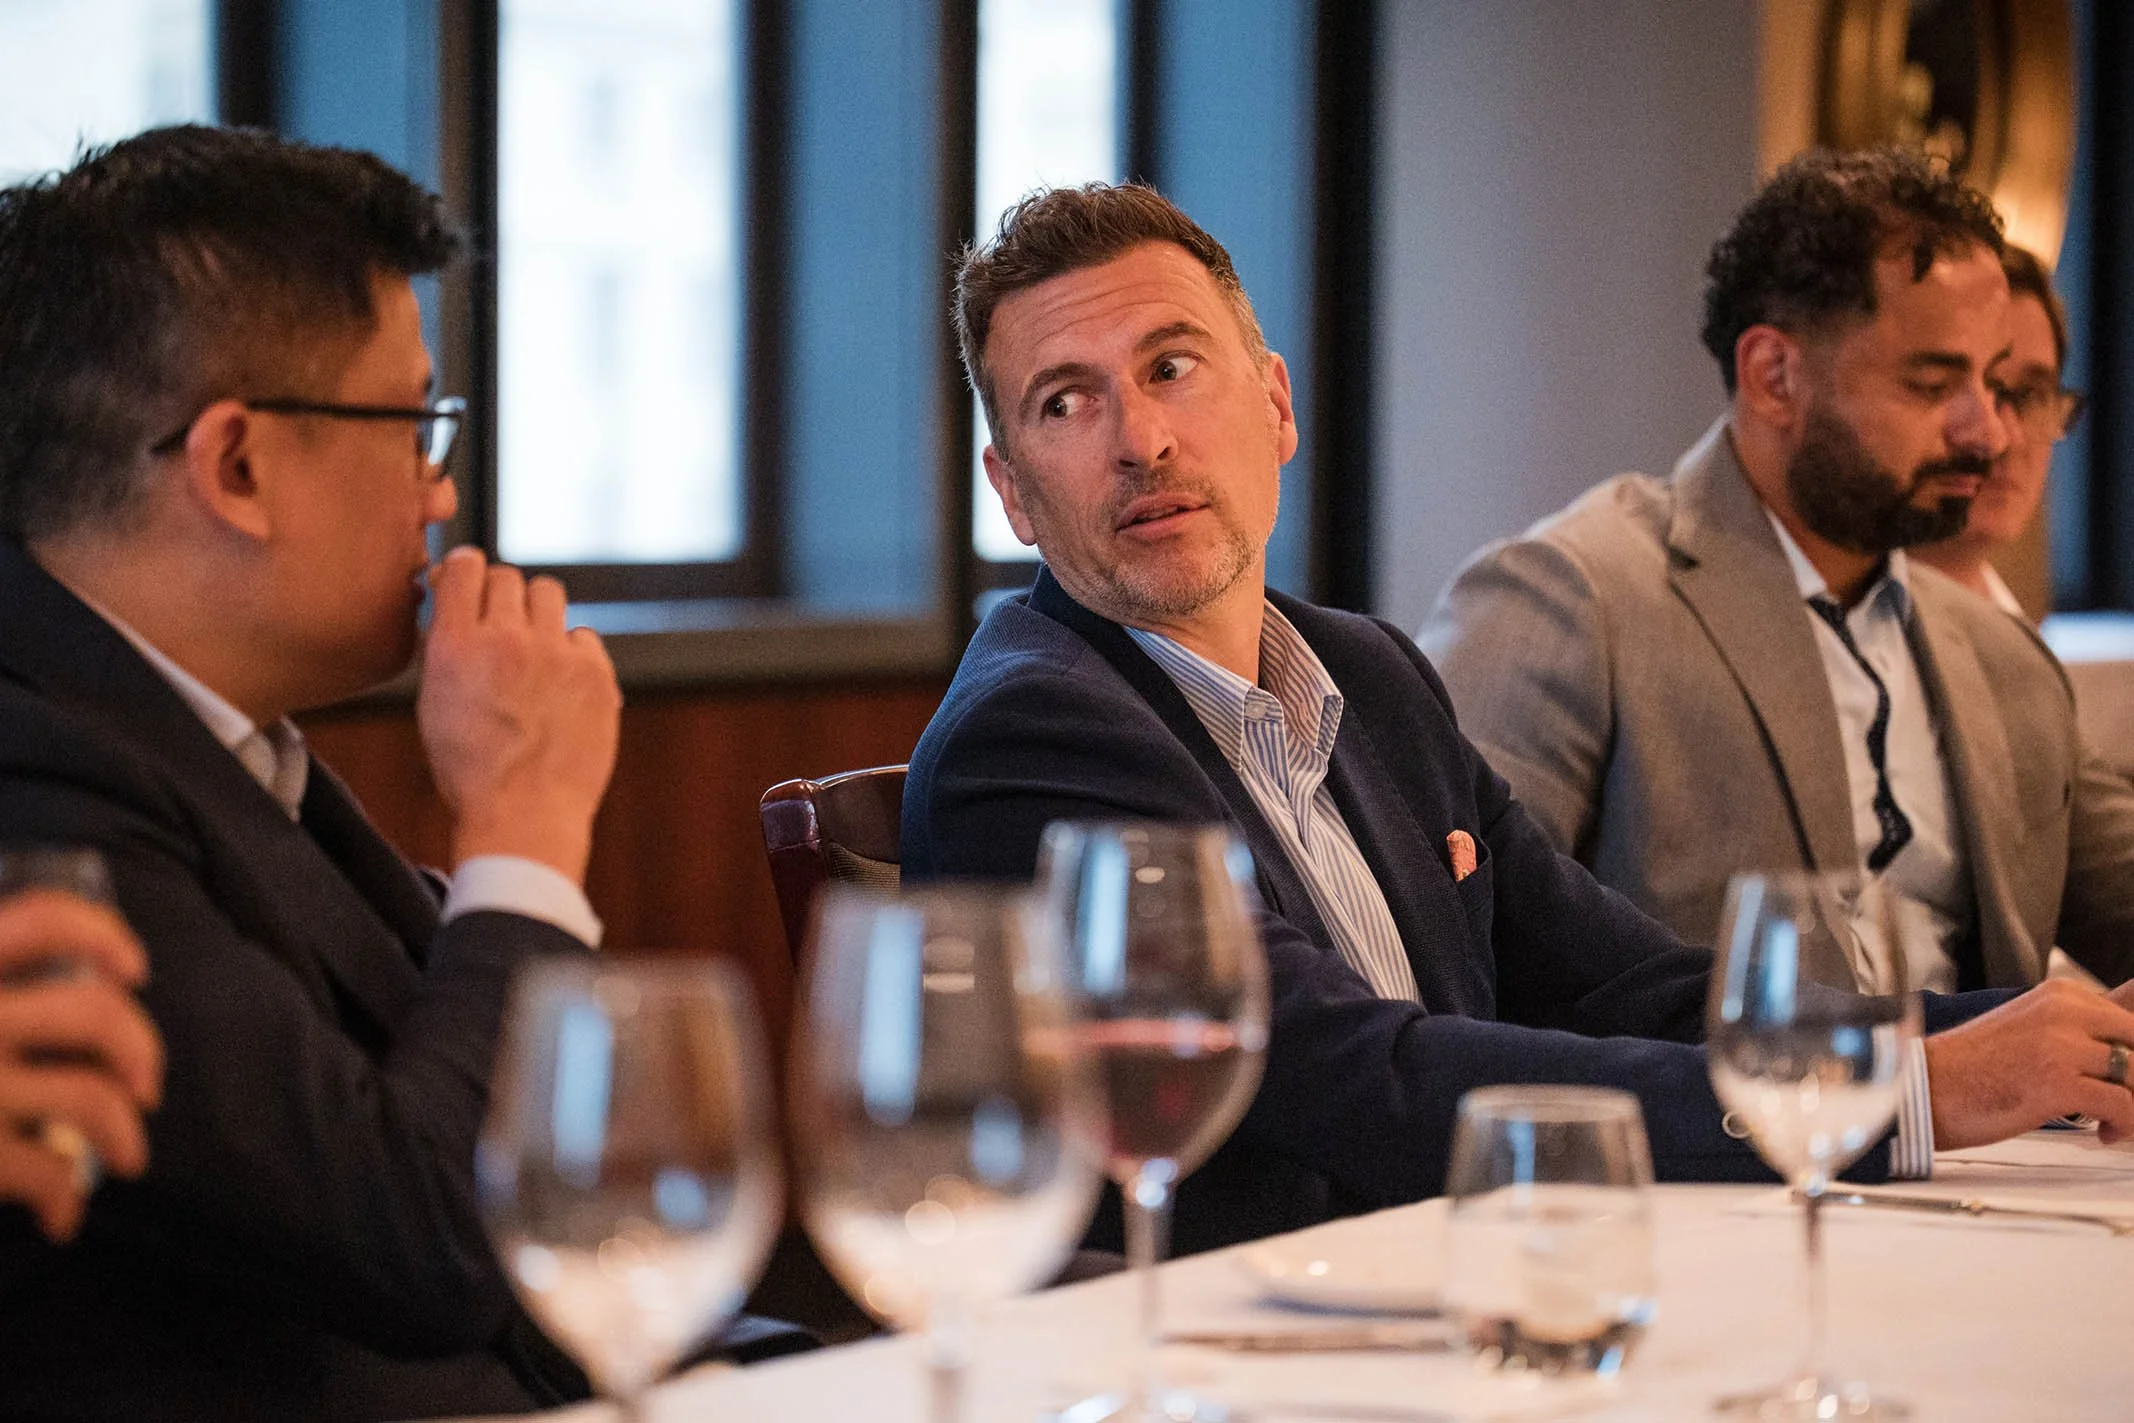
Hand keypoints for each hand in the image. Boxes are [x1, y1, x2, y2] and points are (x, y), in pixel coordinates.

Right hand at [0, 890, 162, 1241]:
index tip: (132, 967)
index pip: (40, 920)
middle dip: (138, 1047)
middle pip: (93, 1012)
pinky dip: (65, 1197)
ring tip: (128, 1156)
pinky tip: (63, 1213)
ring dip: (124, 1131)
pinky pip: (43, 1172)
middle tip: (146, 1084)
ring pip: (91, 1097)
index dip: (100, 934)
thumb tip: (41, 981)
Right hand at [417, 547, 621, 881]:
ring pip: (549, 593)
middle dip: (500, 595)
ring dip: (538, 612)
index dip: (465, 570)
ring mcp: (557, 654)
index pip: (464, 566)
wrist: (525, 815)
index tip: (467, 581)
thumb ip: (444, 648)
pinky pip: (584, 636)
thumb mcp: (434, 704)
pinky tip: (562, 682)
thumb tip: (450, 605)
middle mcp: (507, 640)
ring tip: (533, 646)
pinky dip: (572, 652)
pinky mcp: (596, 673)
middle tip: (500, 625)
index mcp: (456, 646)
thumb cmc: (472, 770)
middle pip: (508, 577)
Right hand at [1924, 978, 2133, 1148]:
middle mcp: (2064, 1012)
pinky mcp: (2057, 1083)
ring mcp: (2061, 1046)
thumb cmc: (1971, 1068)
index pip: (2128, 1020)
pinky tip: (2104, 1132)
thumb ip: (2078, 1032)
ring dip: (2131, 1105)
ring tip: (2113, 1120)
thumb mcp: (2031, 1031)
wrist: (1925, 1087)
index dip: (2131, 1057)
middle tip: (2122, 1100)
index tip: (2122, 1080)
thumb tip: (2126, 1050)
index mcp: (2061, 995)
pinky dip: (2123, 1124)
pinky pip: (2123, 1106)